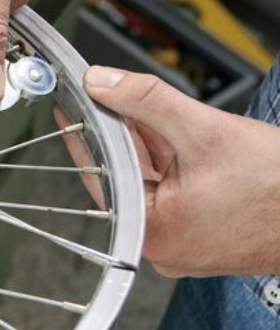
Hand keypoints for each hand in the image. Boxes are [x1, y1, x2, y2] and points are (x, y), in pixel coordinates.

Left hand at [63, 66, 279, 277]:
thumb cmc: (279, 189)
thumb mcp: (206, 131)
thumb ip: (147, 103)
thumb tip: (103, 83)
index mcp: (151, 230)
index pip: (102, 172)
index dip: (86, 133)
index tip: (71, 108)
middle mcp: (160, 246)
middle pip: (125, 177)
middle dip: (124, 135)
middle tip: (112, 98)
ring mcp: (181, 245)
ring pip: (151, 183)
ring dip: (151, 146)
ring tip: (160, 116)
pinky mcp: (200, 238)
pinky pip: (173, 195)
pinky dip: (173, 165)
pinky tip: (179, 138)